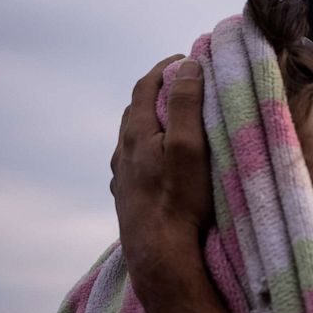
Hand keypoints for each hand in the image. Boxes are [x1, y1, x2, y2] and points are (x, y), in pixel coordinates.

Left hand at [110, 55, 212, 301]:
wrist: (159, 252)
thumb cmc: (179, 199)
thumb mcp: (190, 145)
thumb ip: (187, 103)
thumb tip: (187, 65)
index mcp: (137, 132)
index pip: (145, 86)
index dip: (164, 68)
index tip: (184, 59)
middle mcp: (123, 151)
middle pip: (136, 110)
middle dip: (157, 92)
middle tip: (181, 86)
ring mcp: (122, 177)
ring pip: (132, 139)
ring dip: (150, 123)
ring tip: (172, 123)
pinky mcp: (126, 199)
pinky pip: (133, 165)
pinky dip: (146, 152)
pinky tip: (157, 163)